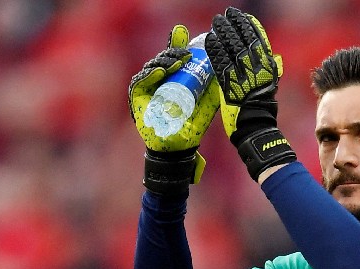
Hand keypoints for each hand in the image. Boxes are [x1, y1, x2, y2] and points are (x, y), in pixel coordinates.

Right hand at [128, 25, 220, 193]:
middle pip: (163, 59)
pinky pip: (140, 82)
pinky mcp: (137, 97)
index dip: (177, 44)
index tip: (184, 33)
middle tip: (187, 52)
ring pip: (152, 67)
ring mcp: (147, 88)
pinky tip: (160, 72)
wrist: (181, 145)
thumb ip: (212, 82)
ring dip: (164, 61)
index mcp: (173, 77)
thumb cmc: (194, 122)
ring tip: (177, 61)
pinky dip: (149, 75)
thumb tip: (222, 63)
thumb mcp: (207, 99)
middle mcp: (159, 80)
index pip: (174, 56)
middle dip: (174, 51)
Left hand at [206, 8, 295, 180]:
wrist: (256, 129)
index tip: (242, 16)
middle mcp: (258, 72)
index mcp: (268, 70)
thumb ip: (266, 72)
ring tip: (216, 22)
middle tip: (226, 15)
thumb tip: (270, 58)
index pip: (259, 42)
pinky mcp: (231, 87)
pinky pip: (222, 65)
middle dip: (235, 26)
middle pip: (245, 42)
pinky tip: (210, 40)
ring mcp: (244, 79)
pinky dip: (216, 51)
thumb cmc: (260, 111)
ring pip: (233, 50)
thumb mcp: (268, 87)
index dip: (249, 27)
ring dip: (224, 34)